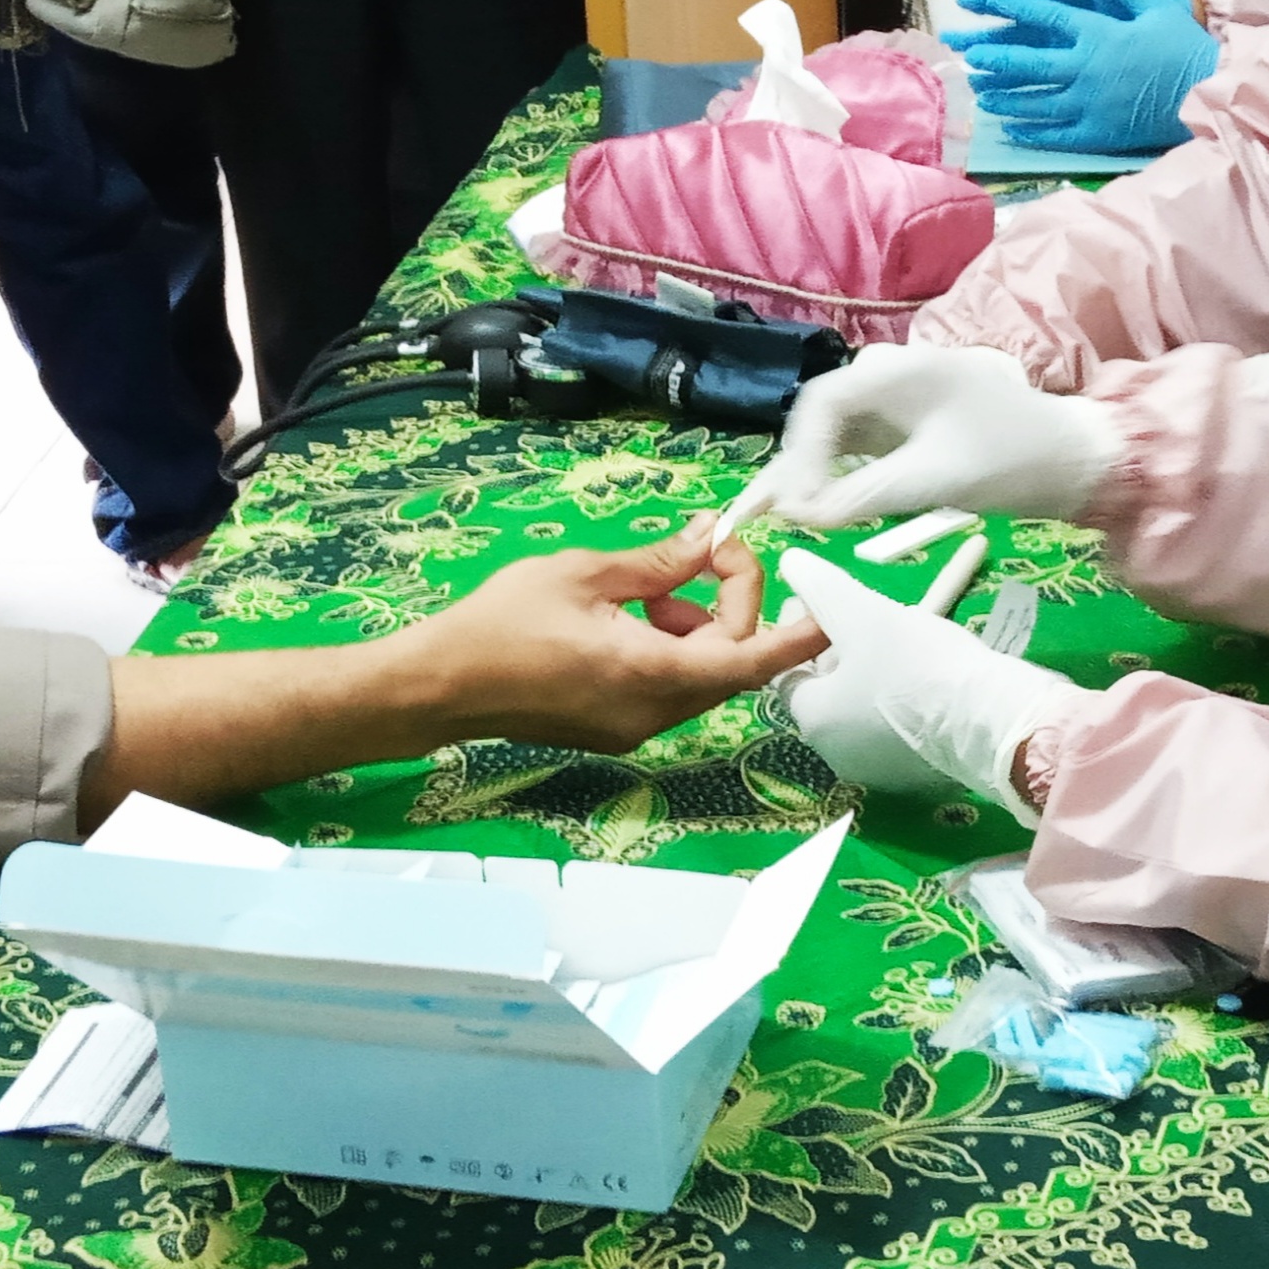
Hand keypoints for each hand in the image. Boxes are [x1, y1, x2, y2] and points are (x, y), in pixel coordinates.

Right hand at [398, 527, 822, 752]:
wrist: (440, 686)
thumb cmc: (502, 622)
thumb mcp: (584, 572)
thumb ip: (658, 560)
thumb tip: (711, 537)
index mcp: (651, 673)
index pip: (752, 661)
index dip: (800, 638)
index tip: (828, 608)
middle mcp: (653, 713)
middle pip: (730, 663)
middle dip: (729, 606)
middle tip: (699, 556)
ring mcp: (634, 729)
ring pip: (700, 676)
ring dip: (695, 627)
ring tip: (646, 587)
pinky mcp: (615, 730)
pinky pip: (668, 688)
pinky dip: (669, 648)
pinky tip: (627, 618)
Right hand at [753, 344, 1121, 532]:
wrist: (1073, 459)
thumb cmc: (1013, 458)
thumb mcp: (937, 480)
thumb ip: (865, 494)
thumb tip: (800, 515)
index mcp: (900, 370)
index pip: (822, 403)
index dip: (799, 455)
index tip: (793, 506)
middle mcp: (889, 374)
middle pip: (819, 416)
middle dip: (794, 466)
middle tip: (764, 517)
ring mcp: (895, 399)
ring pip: (831, 433)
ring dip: (805, 473)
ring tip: (766, 515)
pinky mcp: (903, 425)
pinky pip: (852, 446)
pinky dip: (830, 475)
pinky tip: (807, 506)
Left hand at [778, 552, 1084, 820]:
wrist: (992, 722)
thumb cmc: (916, 665)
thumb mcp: (864, 613)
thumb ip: (824, 589)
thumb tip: (791, 560)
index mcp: (813, 721)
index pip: (791, 673)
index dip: (804, 633)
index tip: (829, 606)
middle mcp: (836, 756)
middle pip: (828, 693)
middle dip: (840, 654)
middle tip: (867, 618)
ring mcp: (879, 772)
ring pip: (863, 713)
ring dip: (872, 678)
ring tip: (900, 643)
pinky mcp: (918, 779)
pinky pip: (897, 733)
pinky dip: (901, 705)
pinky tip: (927, 678)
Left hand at [944, 0, 1217, 154]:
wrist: (1210, 94)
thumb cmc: (1185, 46)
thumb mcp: (1157, 3)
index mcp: (1096, 32)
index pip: (1040, 13)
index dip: (1004, 4)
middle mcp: (1084, 68)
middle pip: (1026, 61)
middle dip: (993, 56)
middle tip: (967, 55)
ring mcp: (1087, 104)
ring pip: (1034, 100)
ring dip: (1004, 96)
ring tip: (981, 94)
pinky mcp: (1096, 133)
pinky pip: (1054, 134)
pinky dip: (1029, 131)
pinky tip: (1011, 129)